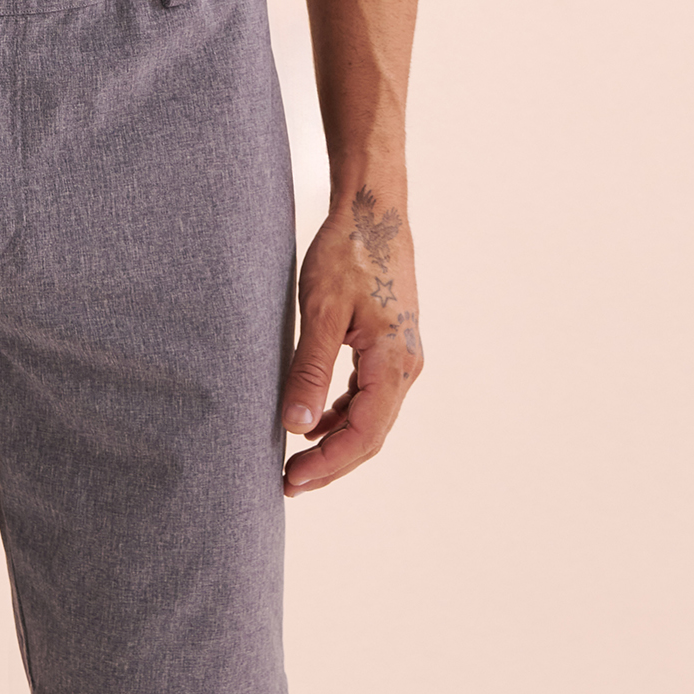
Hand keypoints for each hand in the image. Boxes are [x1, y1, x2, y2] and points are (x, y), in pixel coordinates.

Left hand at [280, 182, 422, 495]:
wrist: (373, 210)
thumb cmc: (347, 252)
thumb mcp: (322, 310)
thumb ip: (310, 369)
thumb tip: (296, 424)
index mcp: (394, 362)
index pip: (364, 435)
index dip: (328, 464)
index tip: (292, 480)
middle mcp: (406, 366)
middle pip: (371, 434)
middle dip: (331, 463)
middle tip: (288, 483)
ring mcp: (401, 356)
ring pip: (370, 416)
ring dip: (336, 442)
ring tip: (296, 461)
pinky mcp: (390, 344)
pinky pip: (368, 394)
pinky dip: (342, 414)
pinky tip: (314, 420)